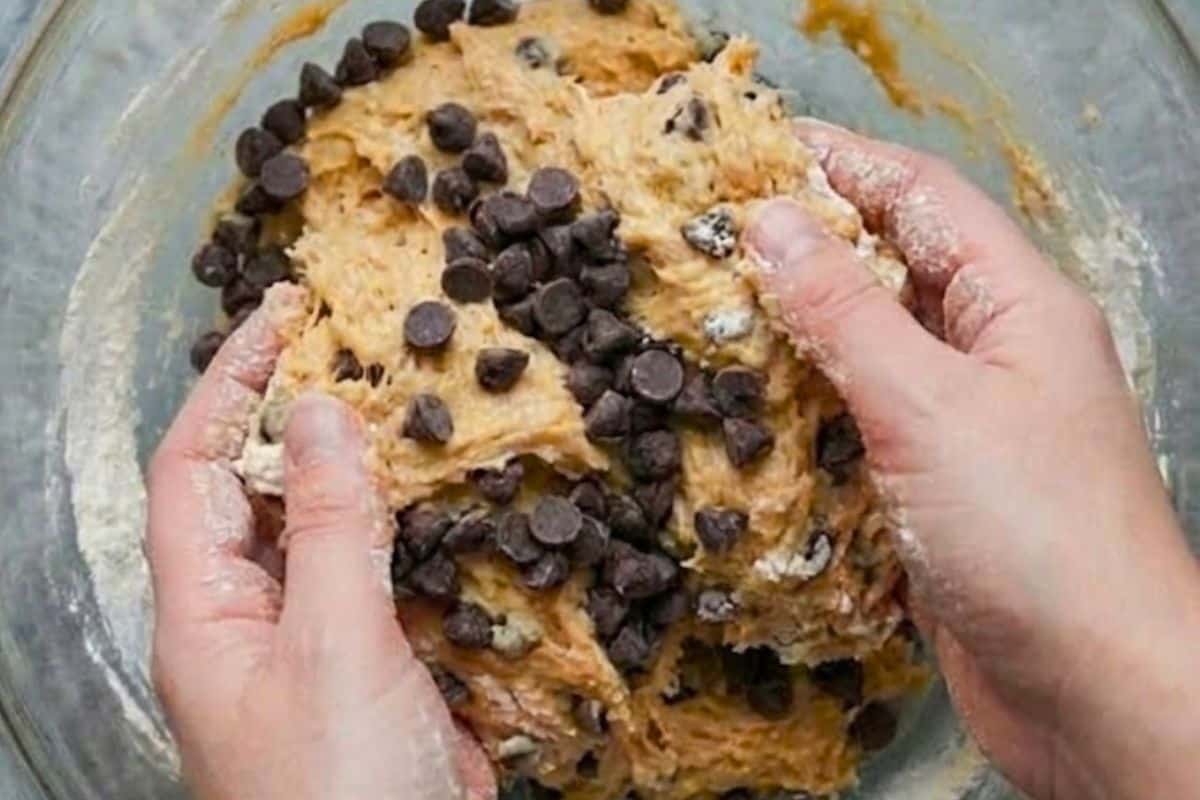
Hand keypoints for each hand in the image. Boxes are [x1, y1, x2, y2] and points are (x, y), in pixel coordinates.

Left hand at [146, 285, 494, 799]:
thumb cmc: (340, 794)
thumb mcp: (335, 649)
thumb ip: (331, 529)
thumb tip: (322, 411)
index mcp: (210, 614)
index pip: (196, 467)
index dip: (230, 383)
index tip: (281, 314)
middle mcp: (257, 619)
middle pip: (263, 488)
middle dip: (302, 411)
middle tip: (359, 344)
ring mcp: (324, 641)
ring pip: (335, 527)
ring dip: (372, 467)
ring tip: (416, 403)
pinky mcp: (385, 662)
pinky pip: (394, 572)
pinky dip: (424, 528)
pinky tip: (463, 500)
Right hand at [748, 122, 1199, 799]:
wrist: (1093, 694)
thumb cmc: (1033, 534)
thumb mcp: (928, 406)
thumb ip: (843, 313)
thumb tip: (769, 221)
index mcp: (1016, 304)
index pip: (921, 197)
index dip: (840, 164)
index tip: (748, 152)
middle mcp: (994, 352)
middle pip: (892, 269)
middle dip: (807, 249)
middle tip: (707, 238)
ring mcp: (964, 424)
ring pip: (869, 351)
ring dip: (797, 335)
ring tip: (708, 315)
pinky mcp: (933, 488)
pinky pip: (861, 425)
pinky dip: (807, 413)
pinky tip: (747, 414)